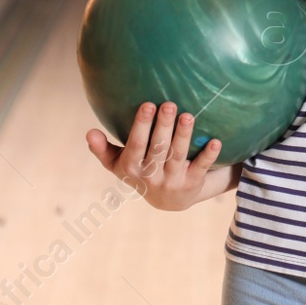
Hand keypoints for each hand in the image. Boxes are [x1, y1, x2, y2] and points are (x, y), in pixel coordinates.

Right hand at [86, 101, 241, 211]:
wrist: (170, 201)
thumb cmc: (140, 171)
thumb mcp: (119, 164)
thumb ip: (102, 150)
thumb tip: (89, 132)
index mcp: (132, 168)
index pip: (136, 145)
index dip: (141, 126)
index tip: (147, 104)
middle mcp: (151, 177)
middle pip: (158, 148)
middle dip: (163, 126)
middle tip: (169, 103)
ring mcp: (172, 181)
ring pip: (178, 156)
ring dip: (184, 136)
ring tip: (188, 115)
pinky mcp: (192, 184)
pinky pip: (201, 168)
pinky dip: (208, 155)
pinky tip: (215, 141)